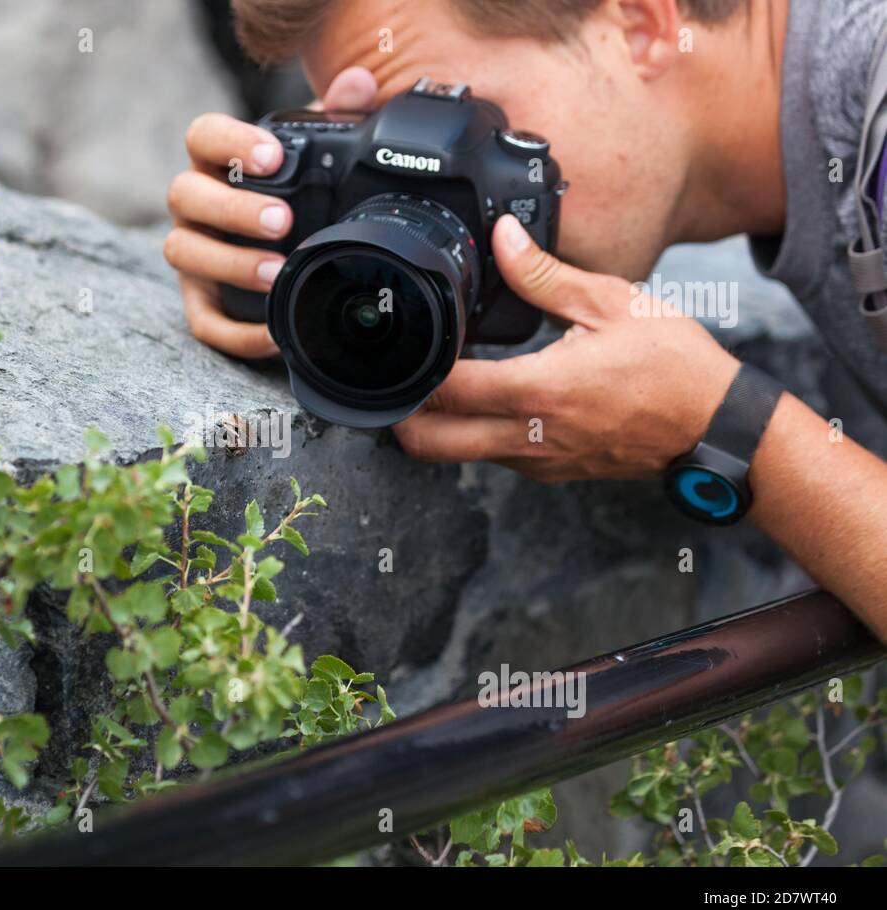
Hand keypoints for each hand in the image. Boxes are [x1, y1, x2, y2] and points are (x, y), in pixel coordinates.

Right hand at [164, 67, 378, 357]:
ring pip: (183, 252)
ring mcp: (192, 252)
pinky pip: (203, 321)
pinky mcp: (201, 301)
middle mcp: (194, 204)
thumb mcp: (319, 152)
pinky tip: (274, 334)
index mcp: (217, 161)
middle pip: (186, 195)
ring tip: (277, 273)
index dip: (231, 143)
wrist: (289, 247)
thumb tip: (358, 85)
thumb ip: (336, 115)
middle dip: (233, 209)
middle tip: (283, 221)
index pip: (203, 137)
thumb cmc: (299, 192)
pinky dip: (236, 333)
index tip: (272, 156)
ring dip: (229, 264)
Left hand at [392, 214, 741, 481]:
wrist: (717, 427)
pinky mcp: (549, 471)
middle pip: (428, 443)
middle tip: (395, 376)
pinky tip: (484, 395)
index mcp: (537, 392)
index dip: (412, 369)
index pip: (444, 390)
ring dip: (434, 424)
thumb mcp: (611, 303)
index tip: (405, 342)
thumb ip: (544, 274)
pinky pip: (492, 456)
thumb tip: (502, 237)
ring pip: (457, 454)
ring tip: (436, 380)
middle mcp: (528, 438)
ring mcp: (536, 461)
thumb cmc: (673, 365)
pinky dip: (472, 431)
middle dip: (398, 414)